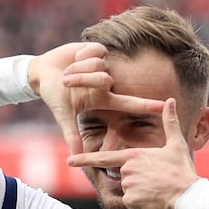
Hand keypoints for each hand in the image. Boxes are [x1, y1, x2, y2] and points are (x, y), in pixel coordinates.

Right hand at [29, 42, 164, 155]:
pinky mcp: (98, 50)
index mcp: (103, 98)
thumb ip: (71, 135)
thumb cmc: (53, 95)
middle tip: (66, 82)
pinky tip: (75, 58)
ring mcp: (104, 66)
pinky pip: (94, 51)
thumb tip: (75, 157)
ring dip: (78, 67)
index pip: (129, 103)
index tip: (165, 107)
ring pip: (98, 65)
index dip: (147, 105)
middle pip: (103, 79)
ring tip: (68, 71)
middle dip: (82, 79)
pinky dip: (80, 55)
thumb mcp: (63, 115)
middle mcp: (107, 82)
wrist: (43, 73)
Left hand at [66, 98, 198, 208]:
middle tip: (156, 182)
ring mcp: (127, 185)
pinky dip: (141, 204)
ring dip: (140, 193)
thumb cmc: (182, 170)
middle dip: (138, 182)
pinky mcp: (130, 200)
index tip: (69, 161)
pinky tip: (153, 200)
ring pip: (128, 191)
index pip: (103, 158)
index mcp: (133, 156)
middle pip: (124, 177)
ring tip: (157, 190)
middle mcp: (127, 170)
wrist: (188, 195)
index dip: (84, 160)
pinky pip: (131, 203)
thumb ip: (170, 122)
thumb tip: (170, 100)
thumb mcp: (176, 144)